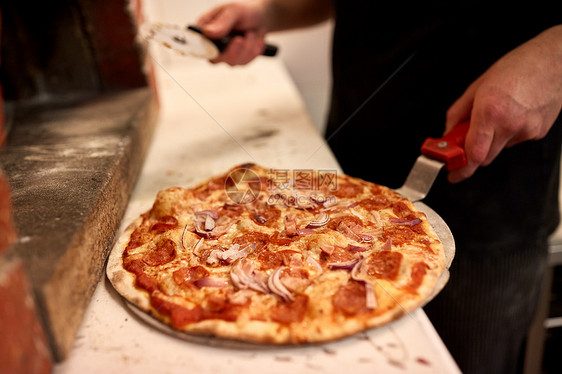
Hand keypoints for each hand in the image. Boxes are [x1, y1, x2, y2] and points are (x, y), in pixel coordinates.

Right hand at [197, 1, 267, 64]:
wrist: (261, 18)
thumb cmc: (244, 11)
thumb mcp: (233, 11)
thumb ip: (221, 22)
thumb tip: (207, 32)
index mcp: (205, 29)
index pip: (197, 45)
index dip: (206, 49)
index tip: (220, 46)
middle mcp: (212, 44)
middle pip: (215, 59)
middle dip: (232, 51)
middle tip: (241, 38)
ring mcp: (224, 54)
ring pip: (232, 62)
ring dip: (246, 48)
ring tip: (250, 33)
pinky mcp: (236, 59)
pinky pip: (244, 63)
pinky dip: (253, 51)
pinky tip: (254, 40)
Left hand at [445, 25, 561, 182]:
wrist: (554, 60)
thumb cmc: (518, 67)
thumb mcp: (477, 86)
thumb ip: (458, 113)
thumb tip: (449, 132)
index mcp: (490, 111)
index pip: (474, 154)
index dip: (461, 169)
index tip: (452, 174)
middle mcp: (510, 123)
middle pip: (485, 158)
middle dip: (473, 152)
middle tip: (467, 138)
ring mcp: (527, 130)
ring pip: (499, 149)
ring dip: (492, 139)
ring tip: (498, 113)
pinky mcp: (538, 132)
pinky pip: (515, 141)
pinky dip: (508, 133)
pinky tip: (513, 114)